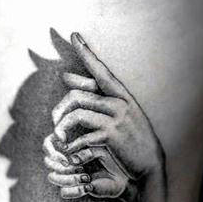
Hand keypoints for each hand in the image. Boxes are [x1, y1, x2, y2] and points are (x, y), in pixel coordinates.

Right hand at [43, 132, 129, 199]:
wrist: (122, 176)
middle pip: (48, 163)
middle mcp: (66, 162)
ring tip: (85, 176)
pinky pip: (64, 192)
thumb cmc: (112, 158)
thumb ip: (86, 149)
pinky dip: (75, 189)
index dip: (53, 150)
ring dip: (68, 177)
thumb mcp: (101, 148)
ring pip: (53, 177)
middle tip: (78, 166)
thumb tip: (72, 158)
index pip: (49, 146)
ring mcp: (68, 176)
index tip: (66, 148)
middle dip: (61, 165)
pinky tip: (88, 185)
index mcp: (69, 148)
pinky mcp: (75, 190)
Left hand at [52, 32, 163, 179]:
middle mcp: (119, 103)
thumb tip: (65, 77)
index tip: (74, 35)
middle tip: (53, 120)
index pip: (100, 70)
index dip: (86, 53)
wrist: (150, 166)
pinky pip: (83, 136)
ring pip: (77, 113)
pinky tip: (69, 151)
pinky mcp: (112, 136)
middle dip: (59, 109)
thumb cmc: (132, 140)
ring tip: (58, 136)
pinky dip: (72, 145)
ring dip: (62, 126)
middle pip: (78, 96)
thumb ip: (94, 97)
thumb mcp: (119, 116)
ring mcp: (116, 118)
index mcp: (122, 96)